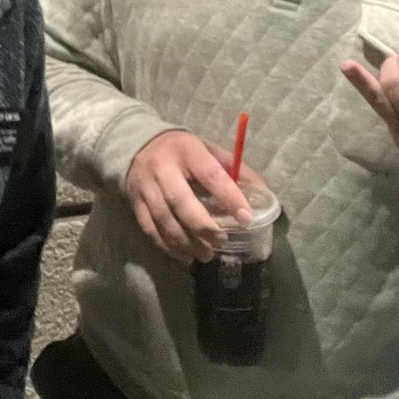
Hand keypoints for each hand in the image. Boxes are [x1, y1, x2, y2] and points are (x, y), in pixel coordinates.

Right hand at [123, 130, 256, 263]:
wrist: (137, 144)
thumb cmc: (182, 150)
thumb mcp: (207, 149)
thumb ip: (233, 169)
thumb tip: (263, 192)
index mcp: (187, 151)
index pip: (210, 174)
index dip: (229, 197)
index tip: (245, 218)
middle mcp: (163, 168)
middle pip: (181, 201)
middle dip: (203, 227)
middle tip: (221, 242)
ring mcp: (146, 186)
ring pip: (164, 220)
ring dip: (186, 242)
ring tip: (205, 254)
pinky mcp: (135, 201)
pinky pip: (150, 229)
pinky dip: (167, 245)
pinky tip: (183, 254)